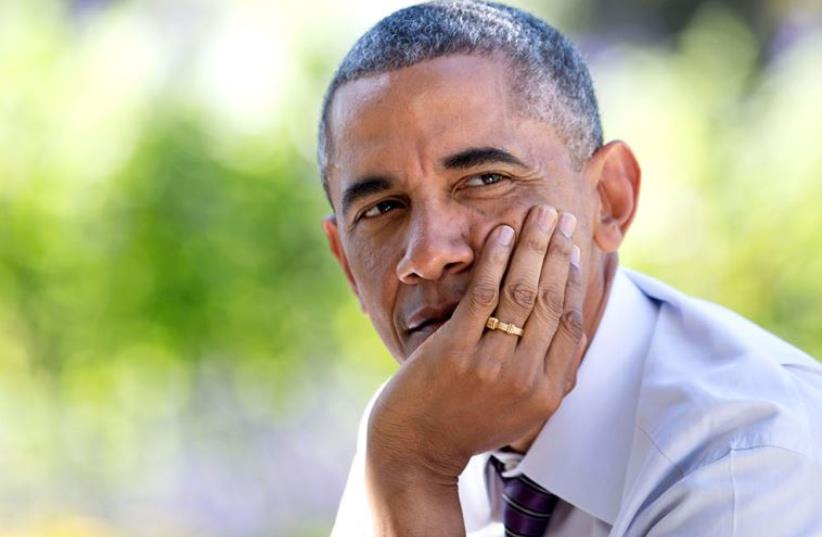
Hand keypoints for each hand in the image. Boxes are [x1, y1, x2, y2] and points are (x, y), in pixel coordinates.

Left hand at [367, 205, 585, 482]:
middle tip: (563, 217)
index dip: (574, 279)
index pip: (572, 323)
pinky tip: (502, 232)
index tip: (574, 249)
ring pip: (522, 291)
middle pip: (551, 300)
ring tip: (539, 214)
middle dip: (559, 251)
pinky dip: (495, 258)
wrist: (416, 451)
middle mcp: (526, 379)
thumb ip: (545, 375)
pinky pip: (483, 294)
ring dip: (533, 245)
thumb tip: (570, 329)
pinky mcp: (456, 351)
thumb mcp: (519, 411)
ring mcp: (491, 365)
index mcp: (547, 393)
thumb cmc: (465, 424)